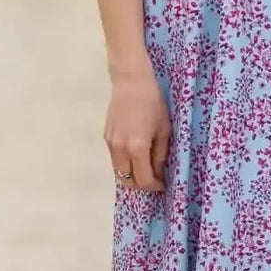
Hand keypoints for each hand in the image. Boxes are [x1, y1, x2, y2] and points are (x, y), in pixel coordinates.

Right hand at [105, 70, 170, 192]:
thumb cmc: (153, 103)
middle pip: (127, 180)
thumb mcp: (164, 130)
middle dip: (141, 185)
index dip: (154, 186)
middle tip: (153, 180)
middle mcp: (121, 149)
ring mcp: (111, 144)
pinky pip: (114, 159)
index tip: (162, 185)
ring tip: (144, 170)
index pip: (143, 179)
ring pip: (118, 171)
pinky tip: (135, 157)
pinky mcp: (106, 137)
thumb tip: (158, 172)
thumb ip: (160, 154)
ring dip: (131, 176)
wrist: (131, 83)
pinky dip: (124, 164)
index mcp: (137, 148)